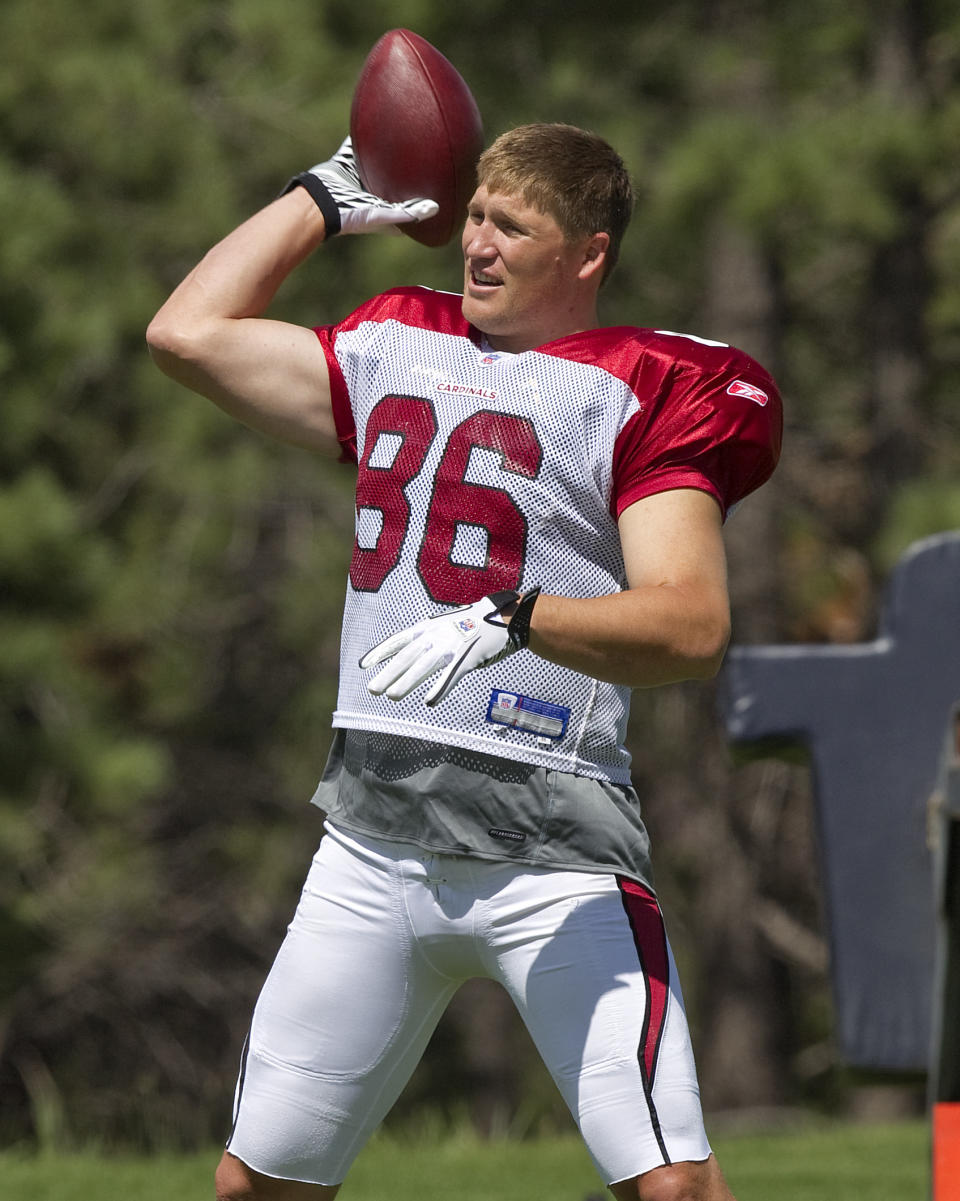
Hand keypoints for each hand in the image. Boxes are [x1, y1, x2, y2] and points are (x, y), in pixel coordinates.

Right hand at [281, 137, 437, 235]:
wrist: (319, 201)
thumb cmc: (352, 214)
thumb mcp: (384, 215)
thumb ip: (409, 212)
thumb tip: (436, 207)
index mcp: (391, 208)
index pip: (417, 202)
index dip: (432, 193)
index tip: (449, 180)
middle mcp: (380, 191)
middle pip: (404, 175)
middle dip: (418, 165)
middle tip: (438, 146)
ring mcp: (366, 174)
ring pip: (386, 157)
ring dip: (397, 145)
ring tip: (414, 123)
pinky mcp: (351, 160)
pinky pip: (364, 142)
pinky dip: (372, 131)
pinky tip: (384, 113)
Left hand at [359, 589, 539, 706]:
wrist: (503, 617)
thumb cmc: (473, 623)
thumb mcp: (444, 625)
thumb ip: (427, 638)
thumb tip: (409, 655)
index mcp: (428, 627)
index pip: (398, 640)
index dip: (380, 652)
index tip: (364, 665)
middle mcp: (436, 635)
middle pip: (407, 657)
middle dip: (389, 673)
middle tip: (372, 689)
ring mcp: (452, 646)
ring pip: (424, 667)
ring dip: (407, 682)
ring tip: (392, 696)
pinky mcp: (468, 658)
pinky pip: (451, 676)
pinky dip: (440, 688)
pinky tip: (429, 701)